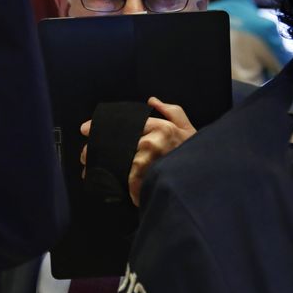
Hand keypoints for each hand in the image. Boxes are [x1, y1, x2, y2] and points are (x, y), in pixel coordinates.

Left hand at [80, 97, 195, 206]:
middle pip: (118, 143)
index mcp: (161, 125)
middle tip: (86, 158)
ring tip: (95, 177)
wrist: (208, 173)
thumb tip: (151, 100)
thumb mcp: (187, 127)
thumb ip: (171, 111)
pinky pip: (131, 180)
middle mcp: (154, 139)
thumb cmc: (196, 151)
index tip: (84, 129)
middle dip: (99, 151)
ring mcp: (152, 158)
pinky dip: (128, 188)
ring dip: (107, 171)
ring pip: (122, 162)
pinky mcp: (150, 176)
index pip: (127, 123)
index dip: (102, 126)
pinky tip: (123, 193)